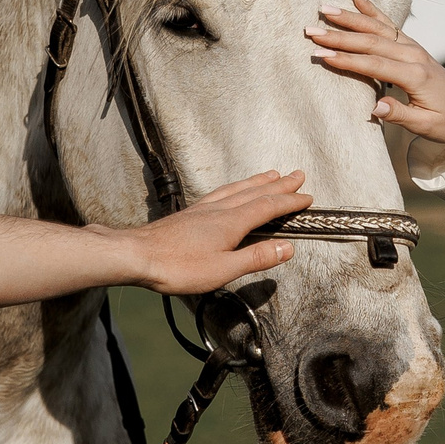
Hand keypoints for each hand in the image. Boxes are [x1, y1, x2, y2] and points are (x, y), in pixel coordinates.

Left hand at [122, 170, 311, 293]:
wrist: (137, 255)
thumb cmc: (178, 267)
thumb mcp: (223, 269)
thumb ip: (256, 258)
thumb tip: (288, 248)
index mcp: (232, 222)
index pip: (268, 207)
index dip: (289, 202)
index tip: (307, 197)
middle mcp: (220, 210)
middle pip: (256, 192)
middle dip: (279, 185)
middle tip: (298, 174)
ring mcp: (203, 209)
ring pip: (238, 189)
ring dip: (258, 181)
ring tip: (271, 174)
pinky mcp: (190, 213)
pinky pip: (221, 192)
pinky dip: (236, 187)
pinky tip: (232, 190)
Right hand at [306, 0, 444, 156]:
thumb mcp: (425, 126)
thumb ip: (400, 115)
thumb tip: (375, 107)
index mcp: (415, 76)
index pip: (375, 65)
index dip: (348, 60)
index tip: (322, 55)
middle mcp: (413, 56)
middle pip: (371, 42)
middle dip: (340, 36)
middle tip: (312, 31)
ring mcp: (413, 47)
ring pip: (377, 28)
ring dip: (350, 18)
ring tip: (325, 9)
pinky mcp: (411, 45)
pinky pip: (389, 24)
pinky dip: (372, 9)